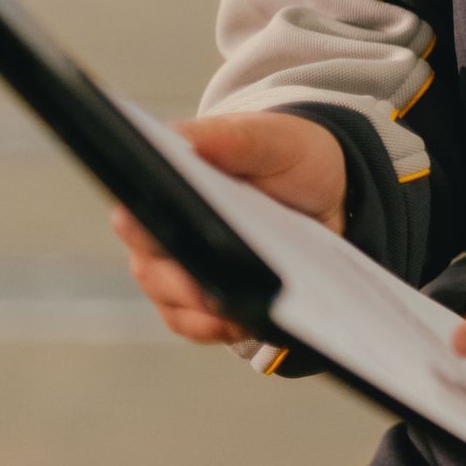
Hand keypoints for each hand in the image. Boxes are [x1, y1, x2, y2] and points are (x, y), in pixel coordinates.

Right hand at [111, 110, 348, 350]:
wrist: (330, 193)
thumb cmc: (289, 156)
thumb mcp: (270, 138)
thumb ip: (231, 138)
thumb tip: (184, 142)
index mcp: (164, 182)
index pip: (135, 209)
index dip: (144, 226)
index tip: (167, 236)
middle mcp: (158, 229)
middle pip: (151, 266)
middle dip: (183, 279)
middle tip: (216, 284)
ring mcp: (176, 269)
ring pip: (172, 301)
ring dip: (205, 308)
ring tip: (242, 306)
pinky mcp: (202, 299)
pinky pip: (196, 324)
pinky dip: (218, 326)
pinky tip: (245, 321)